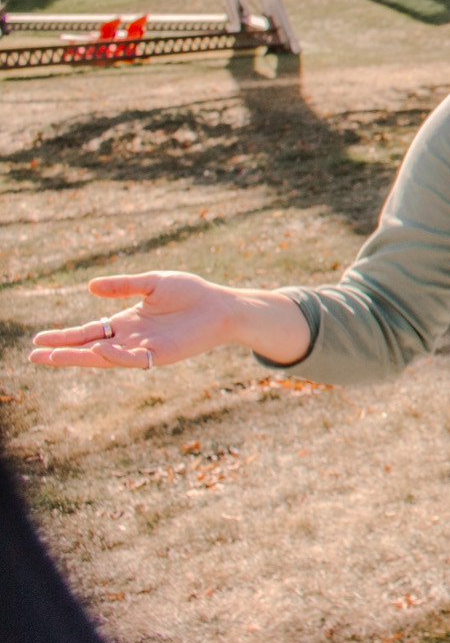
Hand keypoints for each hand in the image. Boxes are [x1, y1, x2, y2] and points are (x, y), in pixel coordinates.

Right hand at [28, 272, 231, 369]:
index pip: (88, 332)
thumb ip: (123, 285)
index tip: (38, 339)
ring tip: (54, 356)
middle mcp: (131, 338)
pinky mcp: (161, 355)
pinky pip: (135, 359)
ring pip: (106, 357)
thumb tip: (89, 286)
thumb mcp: (152, 283)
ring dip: (81, 357)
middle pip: (90, 348)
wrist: (221, 305)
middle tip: (34, 355)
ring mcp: (144, 349)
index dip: (64, 336)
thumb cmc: (191, 292)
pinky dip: (118, 355)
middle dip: (63, 352)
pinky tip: (101, 350)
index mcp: (126, 322)